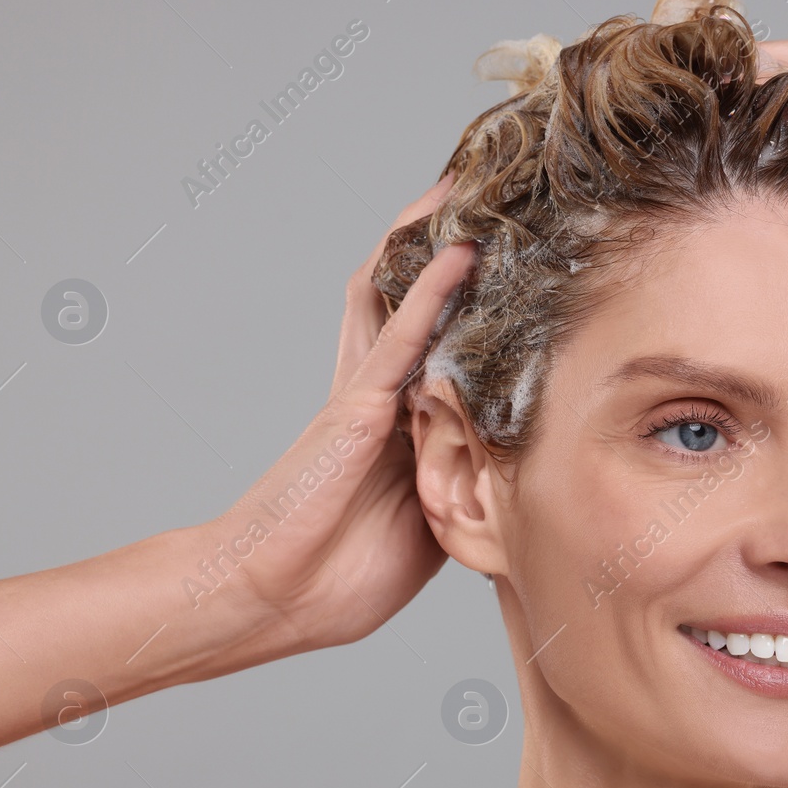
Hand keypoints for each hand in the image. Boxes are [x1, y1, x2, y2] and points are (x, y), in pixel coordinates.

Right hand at [202, 175, 476, 650]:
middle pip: (409, 299)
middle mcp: (379, 396)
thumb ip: (463, 492)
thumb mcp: (428, 531)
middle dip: (441, 246)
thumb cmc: (339, 576)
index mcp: (396, 427)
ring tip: (464, 187)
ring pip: (399, 297)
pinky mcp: (357, 410)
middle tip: (484, 193)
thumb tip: (513, 482)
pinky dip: (429, 294)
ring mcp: (366, 396)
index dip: (466, 301)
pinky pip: (399, 340)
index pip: (435, 345)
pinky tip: (459, 254)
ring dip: (430, 242)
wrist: (274, 600)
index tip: (510, 264)